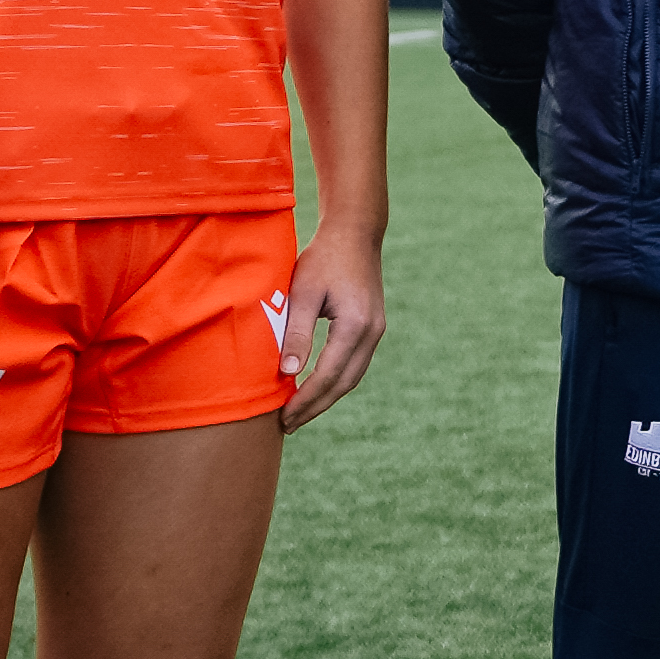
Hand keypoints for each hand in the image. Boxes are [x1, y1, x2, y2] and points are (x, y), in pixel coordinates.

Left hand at [275, 223, 387, 429]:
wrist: (355, 234)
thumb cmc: (323, 258)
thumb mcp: (303, 293)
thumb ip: (296, 333)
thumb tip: (288, 373)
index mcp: (355, 326)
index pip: (327, 376)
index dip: (305, 400)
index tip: (283, 417)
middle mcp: (372, 333)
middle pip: (343, 384)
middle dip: (316, 407)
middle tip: (288, 424)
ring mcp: (376, 331)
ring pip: (352, 377)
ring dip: (326, 398)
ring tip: (299, 412)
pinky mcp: (372, 328)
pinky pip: (355, 364)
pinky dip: (335, 381)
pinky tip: (315, 386)